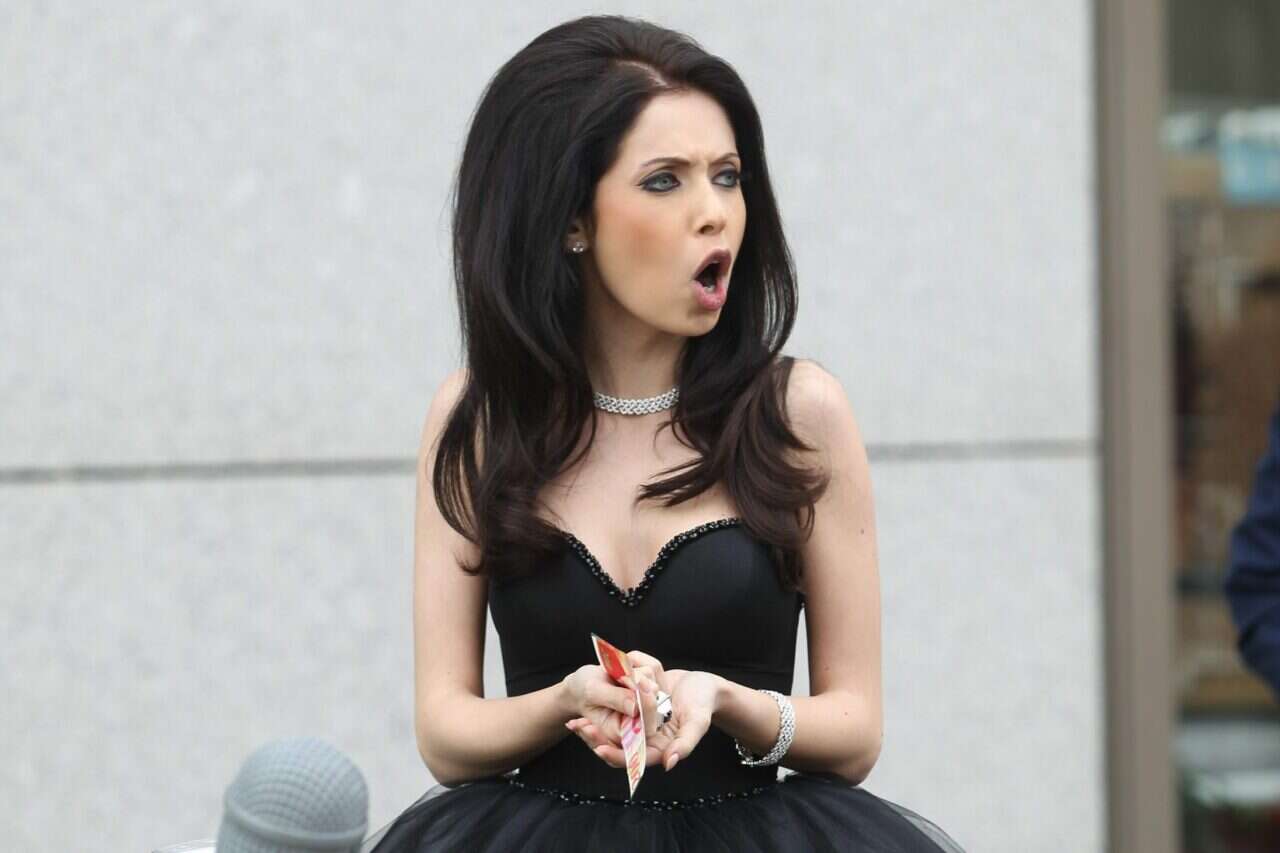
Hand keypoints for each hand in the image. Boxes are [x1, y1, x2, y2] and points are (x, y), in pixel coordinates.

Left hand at [566, 651, 720, 771]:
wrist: (704, 686)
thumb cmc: (704, 704)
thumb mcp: (698, 722)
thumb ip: (686, 743)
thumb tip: (669, 763)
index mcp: (660, 749)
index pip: (633, 759)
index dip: (615, 755)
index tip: (598, 748)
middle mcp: (647, 740)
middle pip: (617, 747)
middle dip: (596, 739)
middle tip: (578, 728)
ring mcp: (640, 726)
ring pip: (611, 734)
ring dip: (593, 729)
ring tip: (574, 722)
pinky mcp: (635, 712)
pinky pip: (614, 717)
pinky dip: (601, 712)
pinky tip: (584, 707)